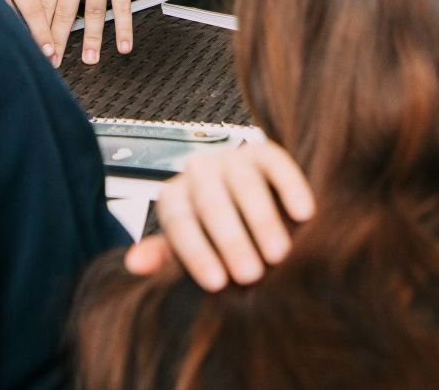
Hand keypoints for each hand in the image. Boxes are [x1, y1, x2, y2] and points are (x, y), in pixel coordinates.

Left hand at [7, 0, 167, 64]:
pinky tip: (123, 45)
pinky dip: (123, 26)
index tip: (31, 44)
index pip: (42, 0)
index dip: (35, 25)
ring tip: (87, 60)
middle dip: (57, 39)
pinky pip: (122, 4)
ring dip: (91, 37)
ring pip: (93, 11)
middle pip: (64, 11)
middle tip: (52, 62)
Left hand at [122, 139, 314, 290]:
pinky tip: (304, 214)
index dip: (196, 254)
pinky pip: (278, 165)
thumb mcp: (188, 249)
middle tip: (250, 275)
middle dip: (231, 241)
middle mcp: (199, 171)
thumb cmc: (214, 238)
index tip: (216, 284)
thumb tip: (134, 264)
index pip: (180, 224)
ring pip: (245, 184)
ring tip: (278, 254)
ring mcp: (233, 158)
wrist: (250, 206)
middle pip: (211, 204)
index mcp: (174, 197)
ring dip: (262, 220)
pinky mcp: (266, 152)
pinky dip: (292, 187)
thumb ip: (166, 257)